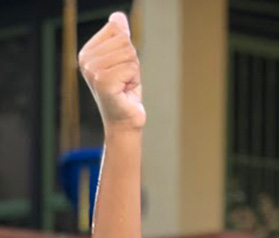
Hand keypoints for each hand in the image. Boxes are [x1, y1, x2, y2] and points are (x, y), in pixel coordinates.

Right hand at [78, 12, 144, 131]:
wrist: (125, 122)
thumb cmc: (125, 93)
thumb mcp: (124, 61)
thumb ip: (120, 37)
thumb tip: (118, 16)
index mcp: (87, 52)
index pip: (116, 30)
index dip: (128, 51)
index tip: (121, 70)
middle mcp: (86, 59)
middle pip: (125, 42)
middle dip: (132, 62)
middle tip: (124, 80)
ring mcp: (92, 70)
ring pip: (129, 55)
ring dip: (134, 72)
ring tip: (124, 86)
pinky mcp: (103, 81)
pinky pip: (131, 68)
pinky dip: (134, 81)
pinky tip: (125, 91)